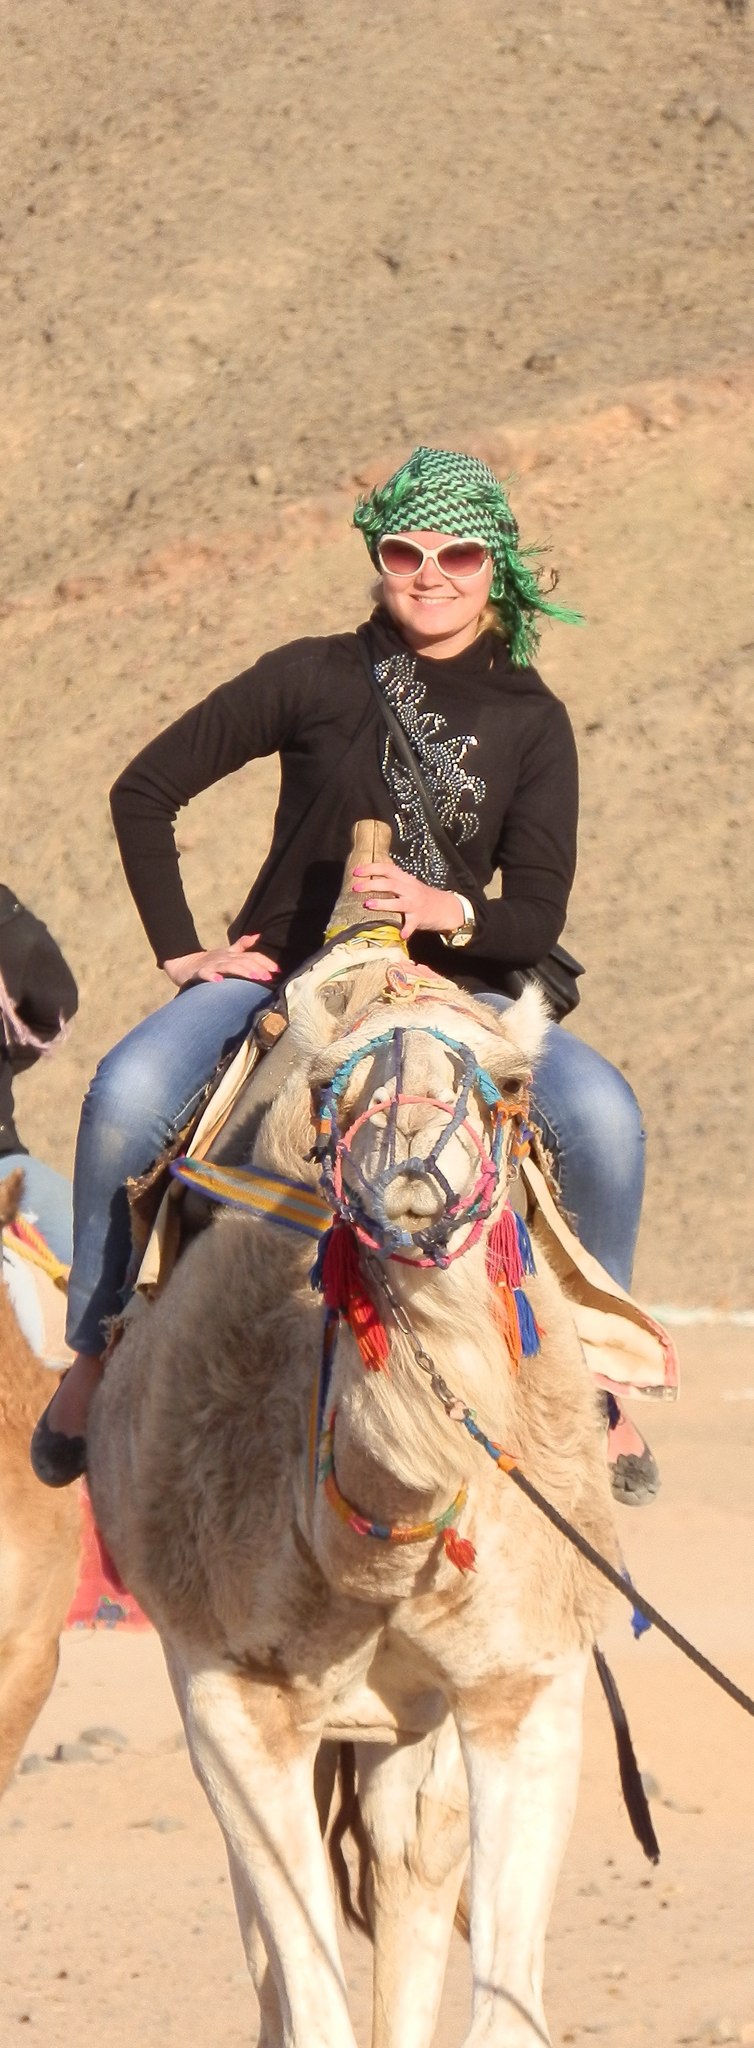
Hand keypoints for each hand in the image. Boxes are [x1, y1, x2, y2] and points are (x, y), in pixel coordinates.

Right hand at [162, 934, 279, 986]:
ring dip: (242, 971)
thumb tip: (259, 936)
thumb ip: (243, 946)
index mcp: (232, 954)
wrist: (183, 963)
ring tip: (254, 977)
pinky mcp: (199, 972)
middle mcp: (224, 957)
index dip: (265, 961)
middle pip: (243, 960)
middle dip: (256, 967)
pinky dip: (212, 976)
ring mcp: (212, 964)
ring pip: (228, 966)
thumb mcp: (227, 952)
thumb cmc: (210, 961)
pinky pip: (205, 974)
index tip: (277, 971)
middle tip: (268, 977)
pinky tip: (219, 981)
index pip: (252, 955)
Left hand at [351, 861, 465, 941]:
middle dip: (371, 884)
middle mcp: (410, 889)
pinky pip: (412, 924)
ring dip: (383, 903)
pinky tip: (400, 934)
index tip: (356, 872)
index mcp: (406, 879)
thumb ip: (393, 882)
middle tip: (355, 888)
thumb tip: (368, 881)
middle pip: (390, 884)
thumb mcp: (409, 885)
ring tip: (368, 904)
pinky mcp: (420, 918)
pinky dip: (407, 929)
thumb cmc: (422, 897)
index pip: (387, 868)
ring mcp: (415, 904)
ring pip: (399, 902)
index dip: (371, 868)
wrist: (446, 907)